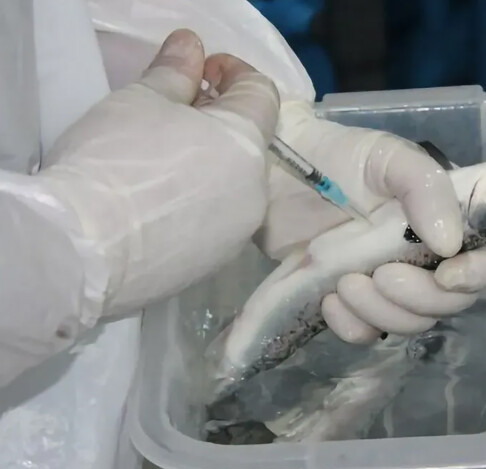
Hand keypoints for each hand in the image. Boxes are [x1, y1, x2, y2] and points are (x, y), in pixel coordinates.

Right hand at [38, 29, 280, 321]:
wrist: (84, 252)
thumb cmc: (114, 162)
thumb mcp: (141, 100)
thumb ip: (175, 72)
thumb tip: (191, 48)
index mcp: (246, 144)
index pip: (262, 95)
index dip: (233, 74)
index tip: (199, 72)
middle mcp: (256, 192)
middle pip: (246, 144)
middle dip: (216, 123)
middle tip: (170, 118)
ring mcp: (238, 234)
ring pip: (232, 187)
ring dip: (207, 167)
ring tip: (159, 166)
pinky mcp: (215, 265)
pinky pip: (214, 223)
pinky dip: (195, 206)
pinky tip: (155, 207)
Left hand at [254, 102, 485, 343]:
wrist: (274, 171)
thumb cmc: (338, 155)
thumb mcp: (388, 157)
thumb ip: (425, 188)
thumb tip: (450, 243)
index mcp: (449, 216)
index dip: (481, 273)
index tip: (447, 275)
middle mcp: (428, 254)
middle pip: (452, 300)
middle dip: (420, 298)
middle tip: (380, 275)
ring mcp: (392, 281)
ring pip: (412, 322)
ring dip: (383, 312)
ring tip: (345, 282)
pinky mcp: (355, 300)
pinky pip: (368, 333)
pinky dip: (353, 327)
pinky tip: (329, 301)